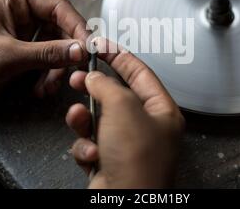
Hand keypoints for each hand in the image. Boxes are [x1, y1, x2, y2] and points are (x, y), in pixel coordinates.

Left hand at [0, 0, 88, 126]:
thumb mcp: (9, 57)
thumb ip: (48, 52)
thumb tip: (81, 50)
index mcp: (14, 0)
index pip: (58, 7)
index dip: (77, 26)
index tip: (88, 47)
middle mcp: (21, 12)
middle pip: (60, 29)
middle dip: (64, 54)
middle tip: (71, 73)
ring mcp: (22, 33)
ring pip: (56, 47)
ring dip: (56, 69)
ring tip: (46, 88)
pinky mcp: (23, 51)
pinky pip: (47, 59)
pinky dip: (48, 75)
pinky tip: (40, 89)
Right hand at [66, 38, 184, 188]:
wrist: (125, 202)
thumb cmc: (135, 157)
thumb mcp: (123, 108)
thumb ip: (107, 85)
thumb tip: (94, 78)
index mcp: (162, 111)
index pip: (140, 73)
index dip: (119, 56)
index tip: (101, 45)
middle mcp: (147, 127)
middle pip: (116, 96)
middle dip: (95, 88)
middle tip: (77, 78)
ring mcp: (127, 146)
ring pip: (99, 121)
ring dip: (84, 120)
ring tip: (77, 118)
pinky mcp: (109, 162)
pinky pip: (91, 143)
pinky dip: (86, 147)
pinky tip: (91, 154)